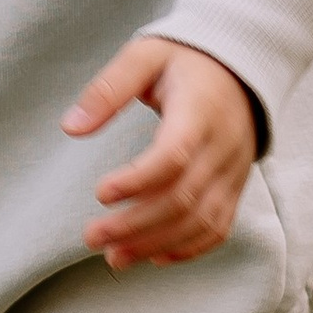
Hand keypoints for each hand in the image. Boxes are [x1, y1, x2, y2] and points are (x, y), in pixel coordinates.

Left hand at [67, 37, 258, 269]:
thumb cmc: (184, 60)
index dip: (137, 181)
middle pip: (183, 199)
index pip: (174, 156)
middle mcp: (223, 146)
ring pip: (200, 221)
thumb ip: (108, 89)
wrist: (243, 66)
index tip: (99, 193)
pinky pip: (218, 228)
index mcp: (200, 110)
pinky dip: (187, 249)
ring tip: (113, 257)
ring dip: (155, 245)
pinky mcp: (235, 186)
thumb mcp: (145, 56)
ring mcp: (233, 171)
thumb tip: (70, 127)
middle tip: (92, 237)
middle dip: (135, 225)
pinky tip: (152, 257)